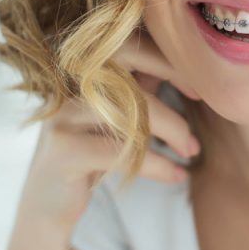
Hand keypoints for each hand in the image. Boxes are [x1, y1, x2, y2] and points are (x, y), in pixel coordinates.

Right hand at [17, 28, 201, 230]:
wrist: (49, 204)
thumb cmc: (92, 153)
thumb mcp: (119, 113)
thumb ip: (140, 85)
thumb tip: (184, 61)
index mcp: (84, 68)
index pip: (129, 45)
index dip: (168, 60)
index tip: (199, 87)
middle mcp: (69, 84)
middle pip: (130, 72)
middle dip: (172, 90)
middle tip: (198, 118)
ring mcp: (63, 115)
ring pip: (131, 112)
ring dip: (172, 131)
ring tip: (191, 151)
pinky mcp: (64, 149)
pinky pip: (122, 151)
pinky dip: (158, 165)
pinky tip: (177, 175)